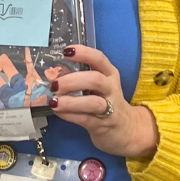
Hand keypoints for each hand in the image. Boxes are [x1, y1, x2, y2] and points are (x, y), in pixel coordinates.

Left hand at [48, 45, 158, 159]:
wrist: (127, 129)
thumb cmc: (106, 102)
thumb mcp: (100, 86)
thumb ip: (81, 78)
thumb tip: (52, 73)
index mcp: (110, 74)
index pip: (99, 59)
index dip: (83, 53)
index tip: (66, 51)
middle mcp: (111, 88)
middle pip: (95, 79)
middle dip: (72, 81)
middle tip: (55, 84)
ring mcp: (110, 108)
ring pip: (93, 102)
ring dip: (70, 101)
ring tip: (54, 101)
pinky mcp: (103, 125)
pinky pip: (85, 119)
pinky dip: (69, 115)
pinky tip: (58, 111)